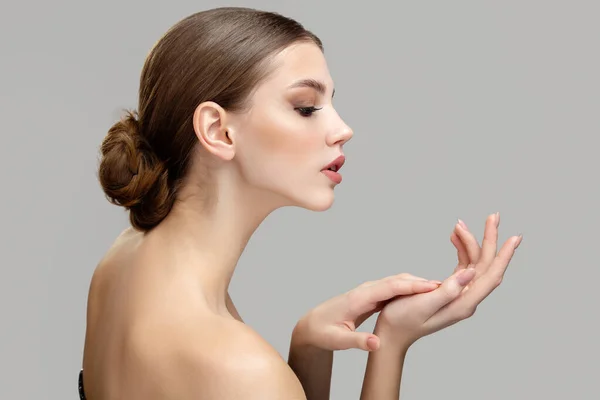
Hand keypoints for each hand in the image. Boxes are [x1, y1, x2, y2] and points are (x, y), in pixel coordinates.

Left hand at [292, 273, 442, 351]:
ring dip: (419, 284)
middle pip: (397, 281)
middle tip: (447, 285)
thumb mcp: (338, 340)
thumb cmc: (323, 332)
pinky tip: (425, 294)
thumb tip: (377, 345)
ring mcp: (370, 291)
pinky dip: (411, 289)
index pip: (389, 288)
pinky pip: (395, 289)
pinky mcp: (373, 296)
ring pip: (398, 283)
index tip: (432, 287)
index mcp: (359, 298)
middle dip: (421, 282)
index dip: (411, 286)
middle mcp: (366, 290)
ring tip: (443, 289)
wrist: (313, 324)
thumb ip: (357, 341)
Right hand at [376, 212, 521, 345]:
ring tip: (459, 223)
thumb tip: (471, 272)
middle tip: (493, 216)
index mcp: (463, 303)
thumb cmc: (402, 320)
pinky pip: (462, 265)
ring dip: (470, 241)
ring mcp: (459, 294)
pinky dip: (460, 249)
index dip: (503, 256)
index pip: (491, 275)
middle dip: (490, 239)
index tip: (514, 237)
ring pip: (473, 262)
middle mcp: (465, 298)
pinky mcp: (450, 290)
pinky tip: (453, 236)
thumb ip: (448, 290)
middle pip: (485, 265)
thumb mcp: (423, 305)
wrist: (391, 333)